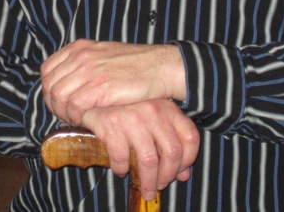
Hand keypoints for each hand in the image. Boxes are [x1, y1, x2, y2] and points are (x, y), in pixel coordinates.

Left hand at [41, 40, 185, 125]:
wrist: (159, 67)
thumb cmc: (134, 65)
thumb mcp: (103, 54)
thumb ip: (83, 63)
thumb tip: (66, 81)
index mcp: (79, 47)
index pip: (46, 69)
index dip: (48, 89)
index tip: (57, 102)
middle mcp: (81, 56)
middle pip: (49, 84)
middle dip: (52, 104)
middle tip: (64, 114)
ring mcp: (89, 70)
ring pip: (58, 96)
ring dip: (62, 112)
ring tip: (74, 119)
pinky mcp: (100, 87)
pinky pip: (74, 105)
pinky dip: (74, 116)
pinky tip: (83, 120)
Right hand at [82, 101, 199, 199]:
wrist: (92, 95)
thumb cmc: (126, 108)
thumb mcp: (153, 120)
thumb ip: (169, 142)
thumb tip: (183, 174)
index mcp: (167, 108)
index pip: (190, 137)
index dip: (188, 160)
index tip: (179, 172)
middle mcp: (153, 111)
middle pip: (172, 152)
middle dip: (167, 176)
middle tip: (159, 186)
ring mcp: (133, 118)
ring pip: (149, 160)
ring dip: (148, 181)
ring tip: (145, 188)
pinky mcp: (112, 125)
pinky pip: (122, 158)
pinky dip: (122, 169)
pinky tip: (120, 170)